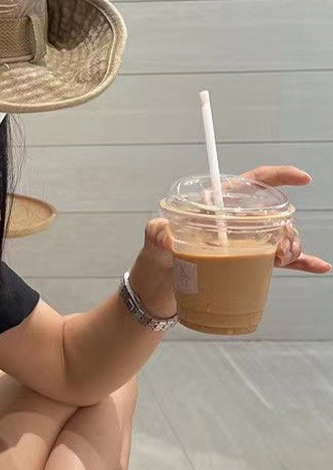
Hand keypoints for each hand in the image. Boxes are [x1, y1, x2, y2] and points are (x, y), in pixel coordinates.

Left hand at [130, 165, 331, 317]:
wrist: (157, 292)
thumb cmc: (154, 261)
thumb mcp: (153, 242)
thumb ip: (156, 233)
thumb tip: (166, 234)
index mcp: (215, 207)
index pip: (249, 183)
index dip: (277, 176)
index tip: (301, 178)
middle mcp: (232, 222)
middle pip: (271, 214)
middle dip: (286, 228)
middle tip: (280, 250)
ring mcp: (240, 242)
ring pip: (278, 236)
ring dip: (291, 246)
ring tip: (282, 261)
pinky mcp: (245, 263)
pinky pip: (278, 260)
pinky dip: (300, 262)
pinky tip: (320, 266)